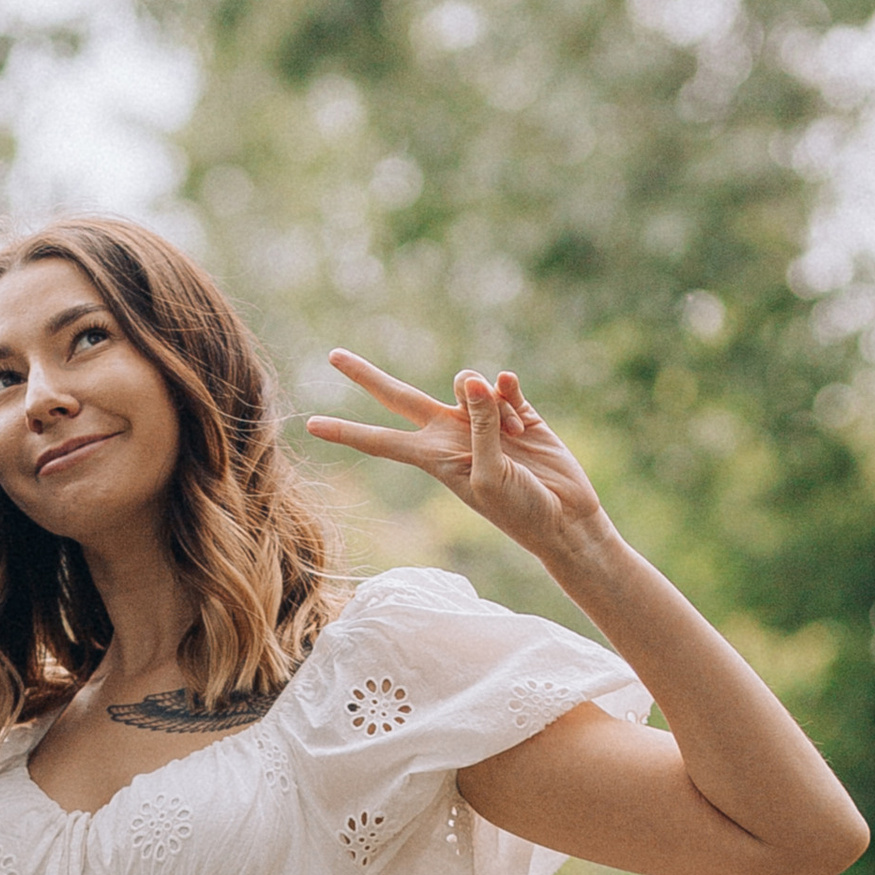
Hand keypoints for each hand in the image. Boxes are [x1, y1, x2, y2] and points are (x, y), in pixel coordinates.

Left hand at [307, 361, 609, 578]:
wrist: (564, 518)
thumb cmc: (520, 509)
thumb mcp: (491, 474)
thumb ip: (478, 425)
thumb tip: (469, 380)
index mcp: (433, 458)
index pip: (380, 441)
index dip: (346, 431)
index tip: (310, 424)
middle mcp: (450, 434)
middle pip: (399, 397)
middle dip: (367, 377)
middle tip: (332, 356)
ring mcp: (481, 420)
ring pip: (464, 381)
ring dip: (489, 403)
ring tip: (516, 438)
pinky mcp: (516, 410)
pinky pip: (502, 384)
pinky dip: (511, 397)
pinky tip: (524, 421)